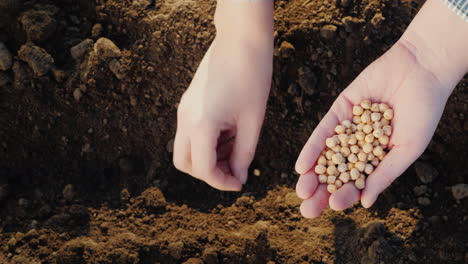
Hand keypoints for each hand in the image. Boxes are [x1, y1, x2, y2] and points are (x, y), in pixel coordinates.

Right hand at [173, 35, 272, 190]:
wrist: (241, 40)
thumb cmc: (252, 78)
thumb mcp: (252, 122)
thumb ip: (244, 154)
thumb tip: (238, 178)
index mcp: (201, 125)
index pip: (204, 169)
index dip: (222, 182)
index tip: (241, 184)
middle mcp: (185, 119)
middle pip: (185, 163)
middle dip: (208, 173)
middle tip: (234, 168)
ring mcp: (184, 110)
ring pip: (186, 149)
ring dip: (208, 156)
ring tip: (236, 145)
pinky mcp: (188, 103)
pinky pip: (190, 132)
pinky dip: (206, 141)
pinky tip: (229, 132)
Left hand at [294, 0, 467, 217]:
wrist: (421, 70)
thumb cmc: (422, 112)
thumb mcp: (407, 149)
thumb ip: (385, 174)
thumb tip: (364, 203)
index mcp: (377, 159)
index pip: (356, 183)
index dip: (344, 196)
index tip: (335, 206)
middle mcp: (358, 145)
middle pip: (336, 173)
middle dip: (321, 191)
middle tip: (307, 209)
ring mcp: (347, 128)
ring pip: (326, 156)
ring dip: (313, 175)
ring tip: (302, 191)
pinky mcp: (339, 110)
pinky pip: (323, 133)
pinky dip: (312, 149)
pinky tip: (301, 167)